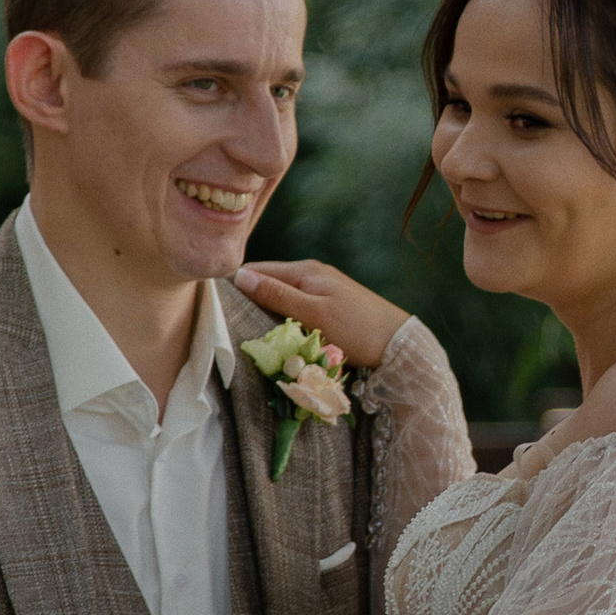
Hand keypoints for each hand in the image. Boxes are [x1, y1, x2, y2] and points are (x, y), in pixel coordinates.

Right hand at [238, 256, 411, 374]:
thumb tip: (240, 276)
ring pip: (282, 296)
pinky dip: (285, 317)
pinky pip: (297, 306)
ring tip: (252, 331)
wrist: (399, 344)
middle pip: (269, 282)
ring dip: (267, 311)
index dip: (236, 286)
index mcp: (305, 271)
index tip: (216, 306)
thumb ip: (277, 295)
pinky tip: (280, 332)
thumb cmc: (356, 329)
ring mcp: (323, 289)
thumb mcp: (312, 313)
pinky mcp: (331, 304)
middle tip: (231, 323)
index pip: (257, 270)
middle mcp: (312, 274)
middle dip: (250, 300)